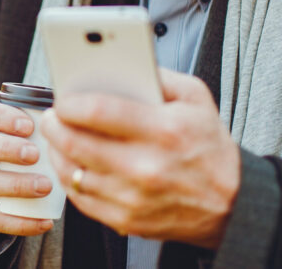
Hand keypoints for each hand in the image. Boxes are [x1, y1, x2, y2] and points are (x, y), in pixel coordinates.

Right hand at [0, 97, 55, 235]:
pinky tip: (44, 222)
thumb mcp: (20, 125)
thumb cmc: (18, 141)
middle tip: (35, 155)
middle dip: (6, 149)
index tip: (30, 125)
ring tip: (45, 186)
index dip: (2, 117)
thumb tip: (72, 114)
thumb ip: (40, 117)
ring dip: (15, 184)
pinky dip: (17, 222)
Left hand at [40, 68, 239, 247]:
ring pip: (73, 172)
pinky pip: (81, 199)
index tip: (62, 99)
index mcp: (164, 130)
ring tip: (57, 137)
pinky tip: (70, 163)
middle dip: (55, 126)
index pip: (100, 112)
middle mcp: (146, 167)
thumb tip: (120, 61)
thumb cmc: (209, 146)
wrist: (230, 203)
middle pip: (77, 143)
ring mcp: (134, 197)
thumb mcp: (196, 97)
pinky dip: (69, 179)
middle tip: (51, 116)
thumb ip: (158, 74)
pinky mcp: (126, 219)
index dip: (71, 103)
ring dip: (57, 152)